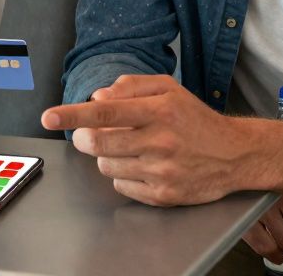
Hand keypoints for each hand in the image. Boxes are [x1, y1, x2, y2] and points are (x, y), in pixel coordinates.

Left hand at [41, 74, 247, 205]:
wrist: (234, 154)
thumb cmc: (195, 119)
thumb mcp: (168, 89)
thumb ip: (130, 87)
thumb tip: (97, 97)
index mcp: (159, 110)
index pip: (105, 112)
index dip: (72, 114)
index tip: (48, 117)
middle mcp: (160, 141)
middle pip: (98, 143)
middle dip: (84, 138)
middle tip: (87, 134)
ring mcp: (161, 171)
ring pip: (106, 165)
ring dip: (106, 156)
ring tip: (127, 148)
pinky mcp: (163, 195)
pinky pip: (121, 185)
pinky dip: (122, 174)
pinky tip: (140, 165)